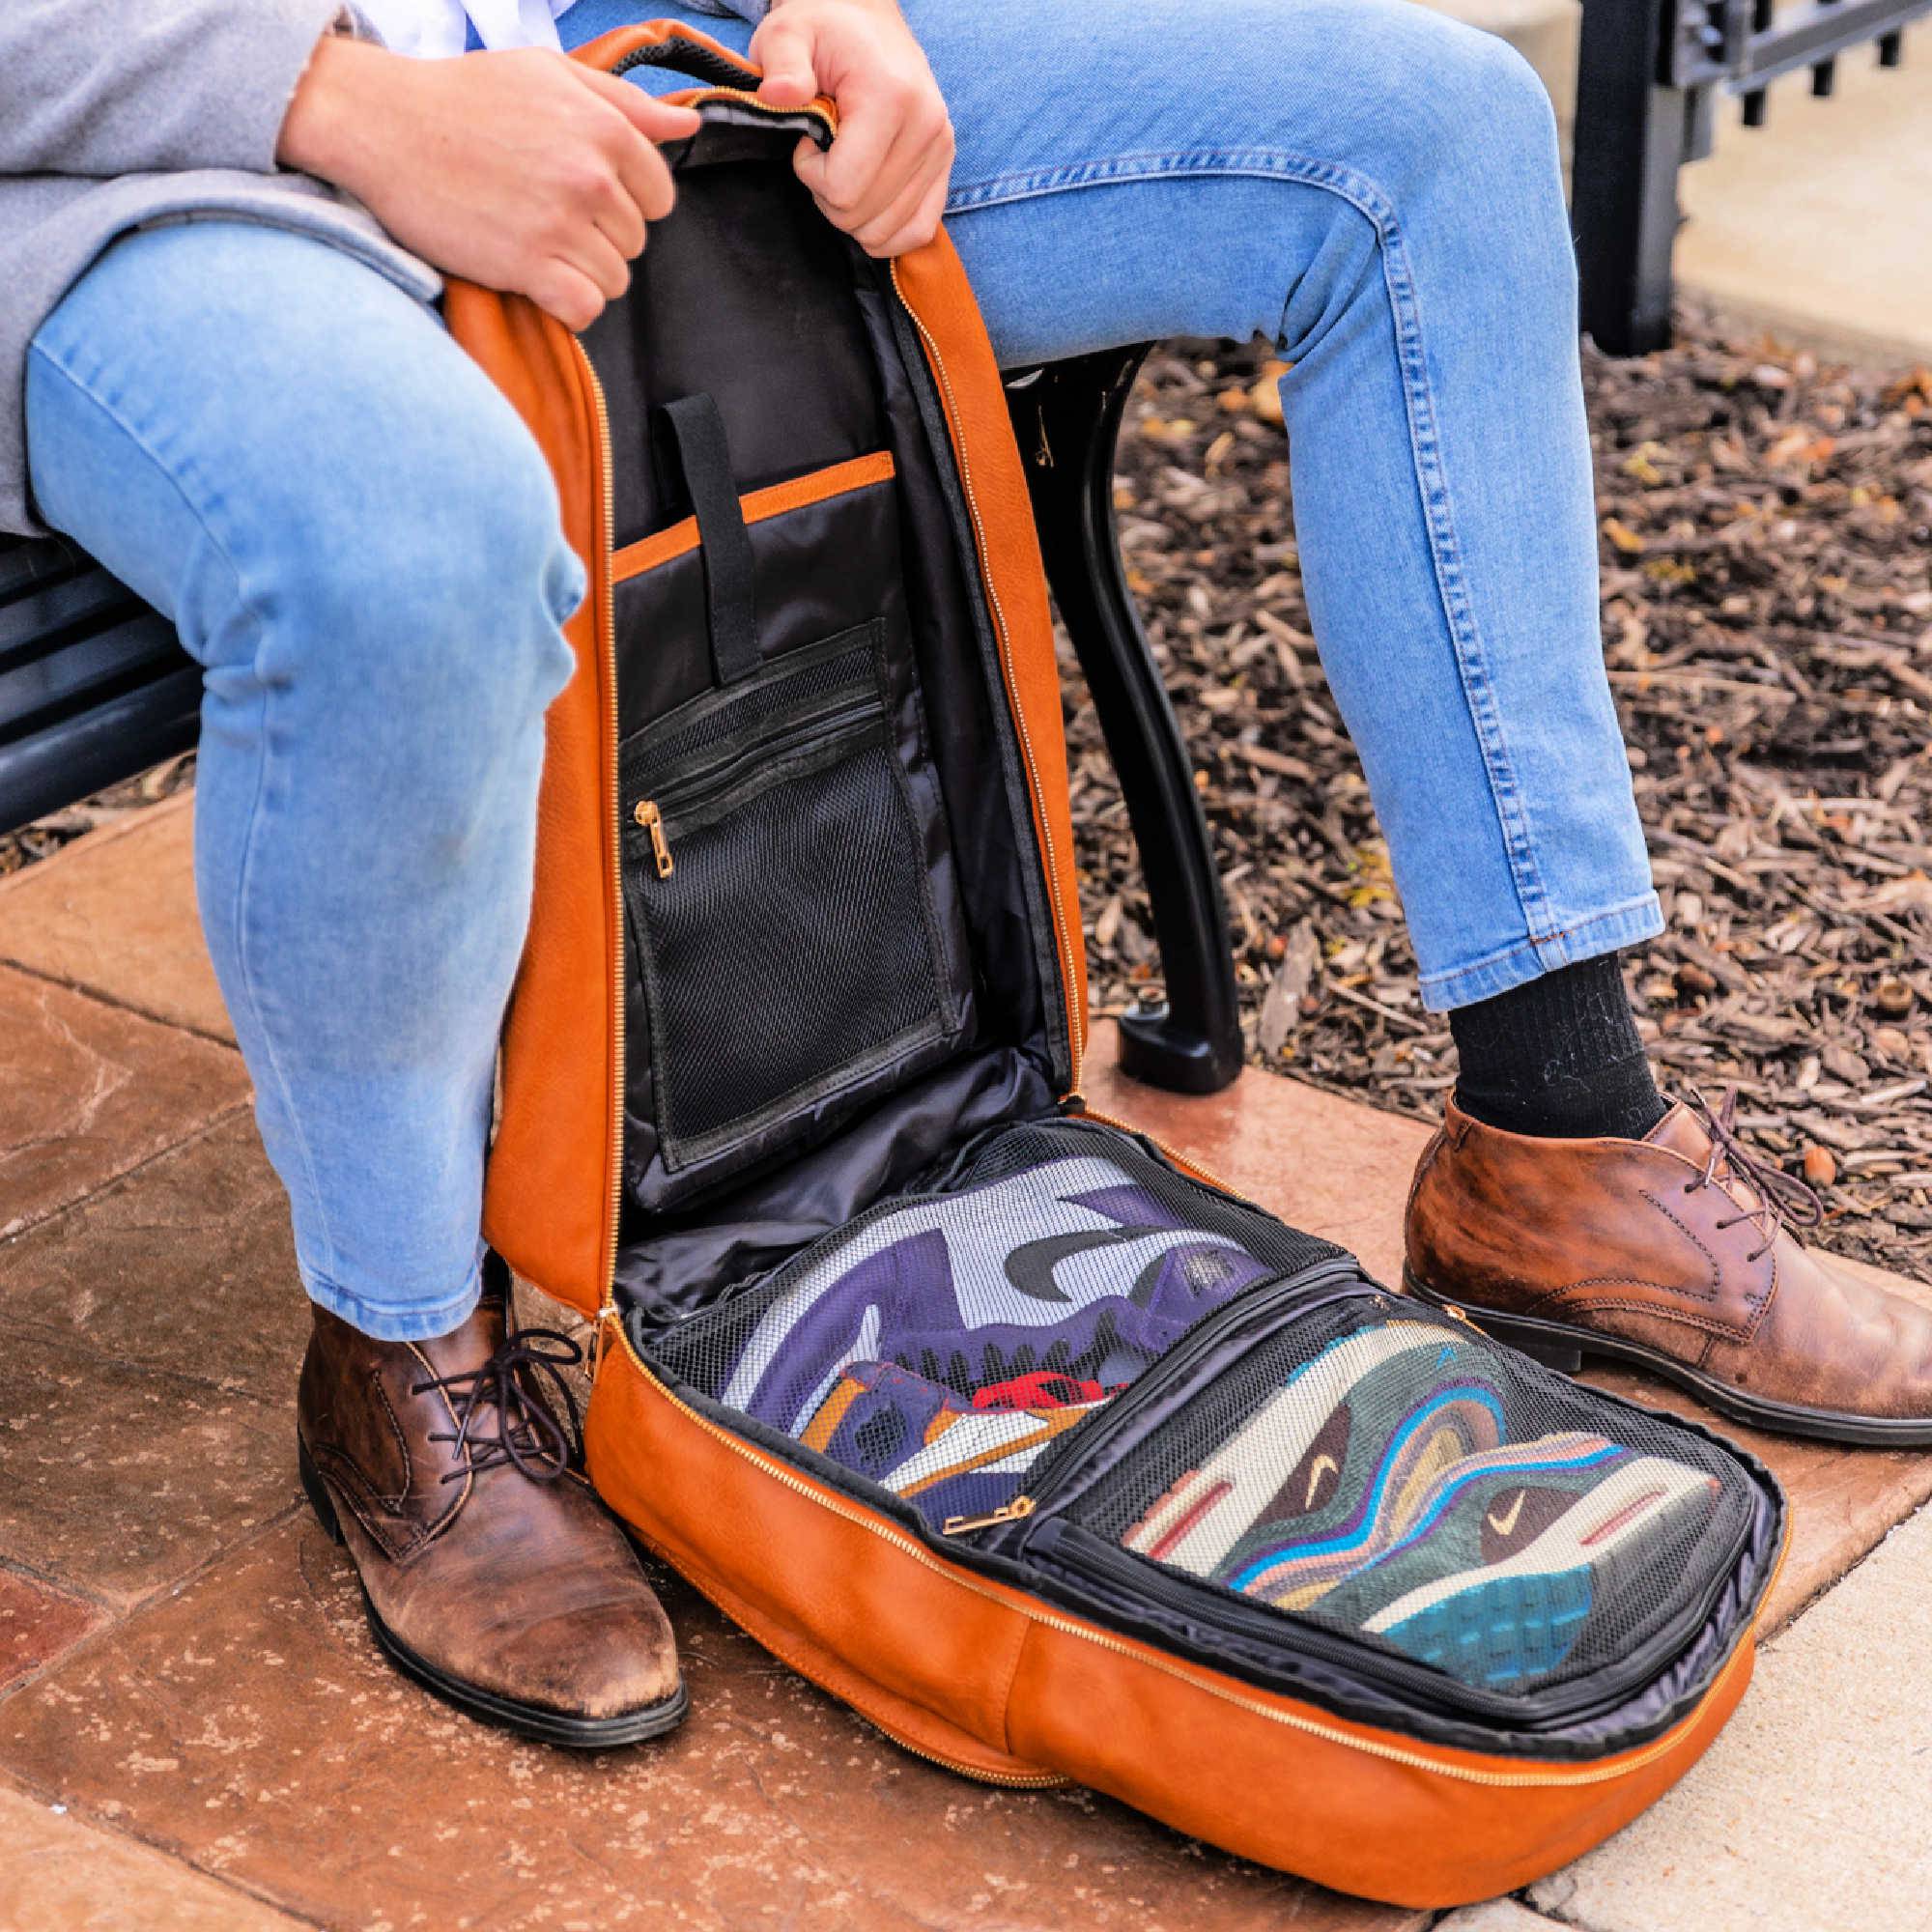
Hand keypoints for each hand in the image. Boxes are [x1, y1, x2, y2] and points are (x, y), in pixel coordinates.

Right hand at [279, 37, 701, 329]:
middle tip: (549, 217)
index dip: (628, 202)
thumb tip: (686, 126)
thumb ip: (624, 101)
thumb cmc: (465, 97)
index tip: (586, 197)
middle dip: (601, 236)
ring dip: (582, 273)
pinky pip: (585, 309)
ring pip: (614, 280)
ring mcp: (560, 224)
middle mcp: (590, 177)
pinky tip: (541, 283)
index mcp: (604, 128)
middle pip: (635, 242)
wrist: (384, 125)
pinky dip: (568, 306)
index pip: (660, 196)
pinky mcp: (527, 266)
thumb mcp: (548, 75)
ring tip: (539, 246)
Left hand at [751, 0, 953, 257]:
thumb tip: (778, 94)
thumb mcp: (789, 33)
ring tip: (845, 167)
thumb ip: (782, 62)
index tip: (806, 140)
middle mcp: (927, 128)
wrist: (866, 20)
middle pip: (864, 217)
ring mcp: (941, 150)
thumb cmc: (822, 31)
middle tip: (823, 153)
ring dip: (853, 214)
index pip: (844, 189)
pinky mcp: (945, 165)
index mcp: (891, 98)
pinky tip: (865, 198)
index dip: (811, 174)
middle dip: (829, 196)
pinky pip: (918, 232)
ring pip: (887, 232)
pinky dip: (885, 230)